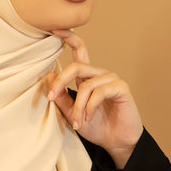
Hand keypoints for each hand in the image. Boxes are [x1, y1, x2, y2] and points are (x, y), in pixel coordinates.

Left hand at [47, 29, 142, 168]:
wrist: (116, 141)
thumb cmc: (95, 126)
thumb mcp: (71, 113)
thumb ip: (61, 96)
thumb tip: (50, 75)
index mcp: (87, 77)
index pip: (79, 51)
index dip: (68, 38)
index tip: (54, 29)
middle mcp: (99, 74)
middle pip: (76, 66)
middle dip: (60, 82)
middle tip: (51, 98)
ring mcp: (111, 79)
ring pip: (86, 85)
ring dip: (78, 107)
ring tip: (78, 122)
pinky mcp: (121, 88)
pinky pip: (99, 93)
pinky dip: (90, 107)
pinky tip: (89, 118)